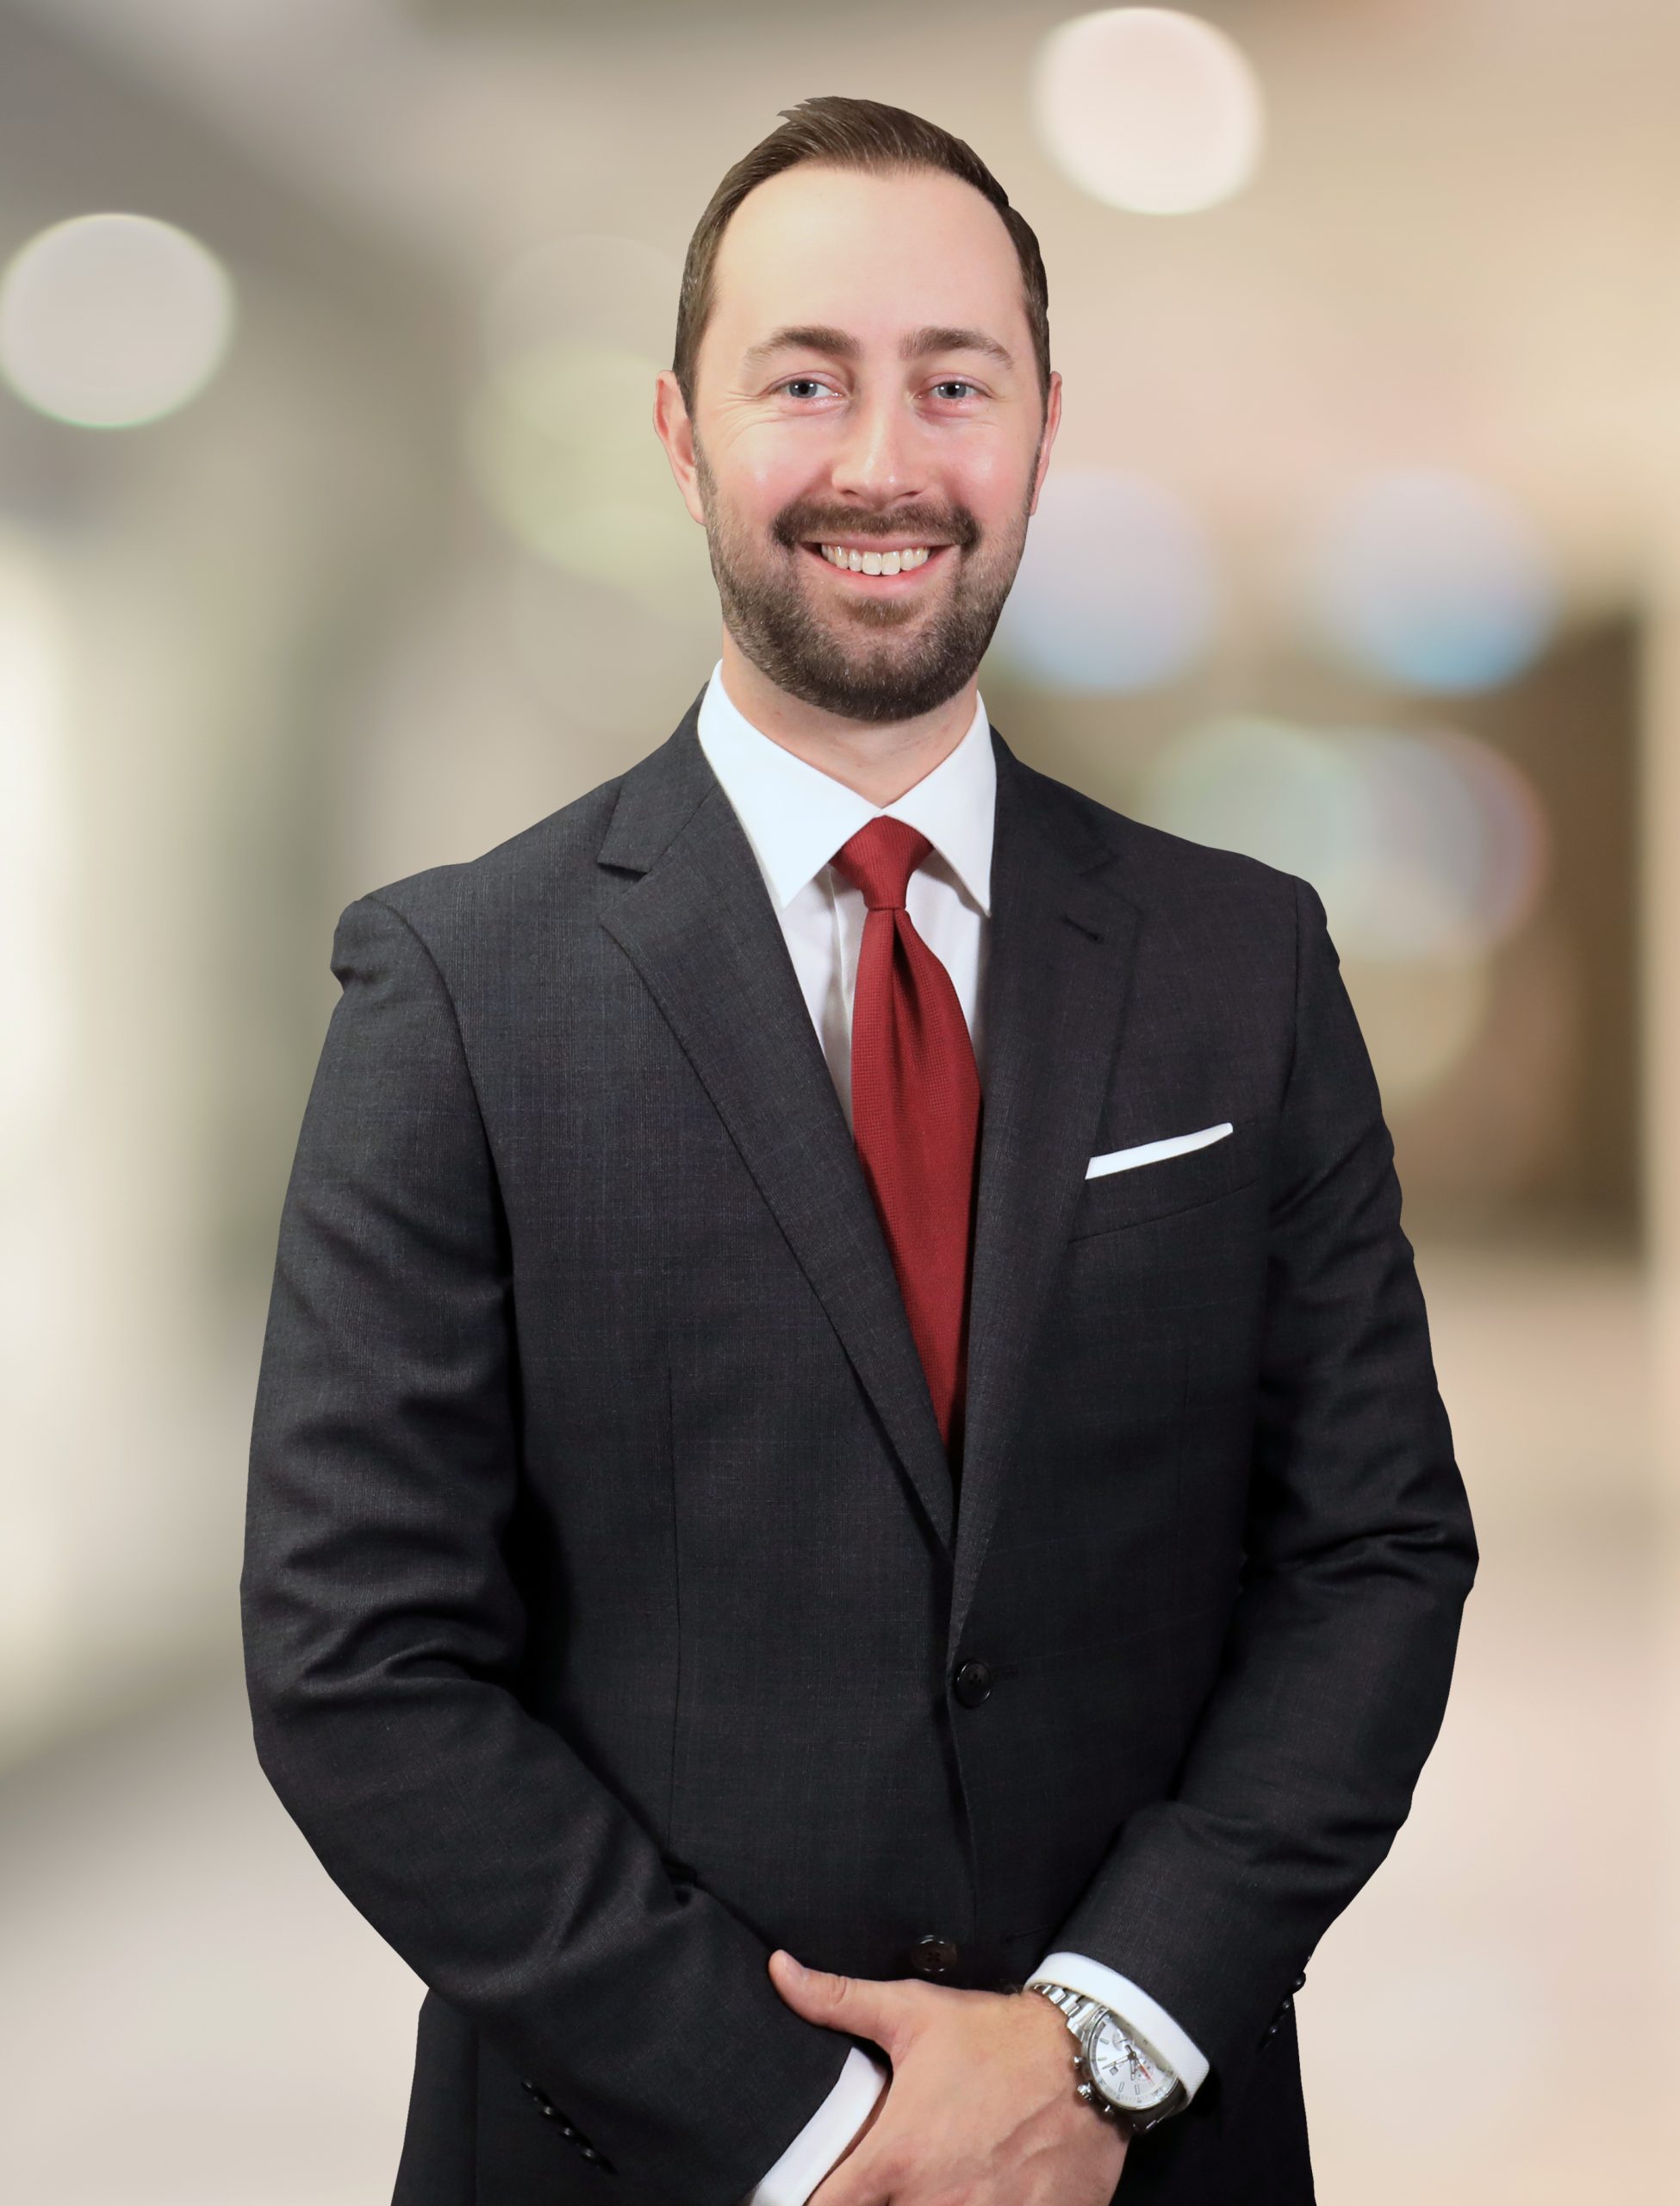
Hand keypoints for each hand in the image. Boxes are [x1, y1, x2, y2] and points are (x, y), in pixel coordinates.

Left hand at [767, 1950, 1128, 2204]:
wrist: (1090, 2059)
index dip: (808, 2200)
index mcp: (895, 2158)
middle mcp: (932, 2203)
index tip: (816, 2187)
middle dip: (874, 2204)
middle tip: (881, 2180)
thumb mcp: (913, 2012)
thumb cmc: (996, 2037)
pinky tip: (976, 2189)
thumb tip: (780, 1971)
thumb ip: (838, 2000)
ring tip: (927, 2183)